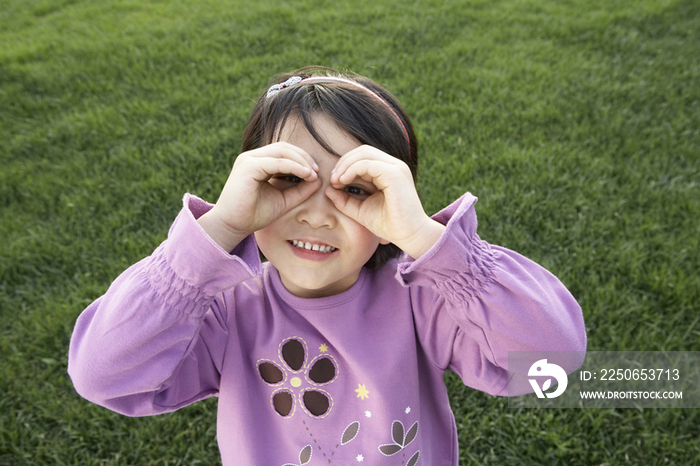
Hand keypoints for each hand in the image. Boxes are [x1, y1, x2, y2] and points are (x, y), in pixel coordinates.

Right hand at [198, 142, 320, 250]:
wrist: (232, 226)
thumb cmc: (254, 214)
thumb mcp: (283, 200)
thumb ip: (300, 190)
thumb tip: (319, 180)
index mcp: (258, 162)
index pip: (284, 151)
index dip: (302, 158)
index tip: (316, 173)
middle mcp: (252, 157)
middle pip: (284, 147)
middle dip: (304, 157)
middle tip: (317, 170)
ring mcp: (248, 160)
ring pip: (281, 151)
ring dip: (301, 161)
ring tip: (313, 173)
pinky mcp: (248, 166)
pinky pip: (276, 162)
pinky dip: (294, 166)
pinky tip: (306, 175)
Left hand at [325, 146, 444, 258]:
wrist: (408, 235)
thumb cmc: (388, 224)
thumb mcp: (361, 210)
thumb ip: (345, 200)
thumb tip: (327, 189)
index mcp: (388, 171)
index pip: (363, 156)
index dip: (345, 165)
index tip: (334, 182)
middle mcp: (394, 165)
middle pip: (362, 151)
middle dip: (343, 162)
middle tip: (332, 179)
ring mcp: (395, 167)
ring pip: (364, 153)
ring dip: (345, 165)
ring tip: (336, 180)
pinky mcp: (394, 173)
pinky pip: (368, 163)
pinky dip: (352, 170)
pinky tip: (343, 181)